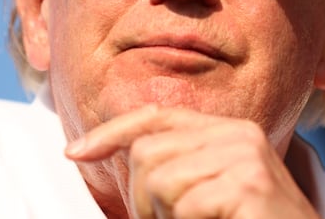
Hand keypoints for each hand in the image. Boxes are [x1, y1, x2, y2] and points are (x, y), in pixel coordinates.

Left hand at [65, 104, 319, 218]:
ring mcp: (247, 155)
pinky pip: (186, 205)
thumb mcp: (209, 192)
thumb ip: (177, 169)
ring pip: (160, 180)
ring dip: (164, 218)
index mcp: (228, 130)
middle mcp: (238, 134)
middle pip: (147, 151)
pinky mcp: (250, 184)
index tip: (74, 153)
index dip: (111, 133)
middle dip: (142, 199)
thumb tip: (110, 159)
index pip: (155, 117)